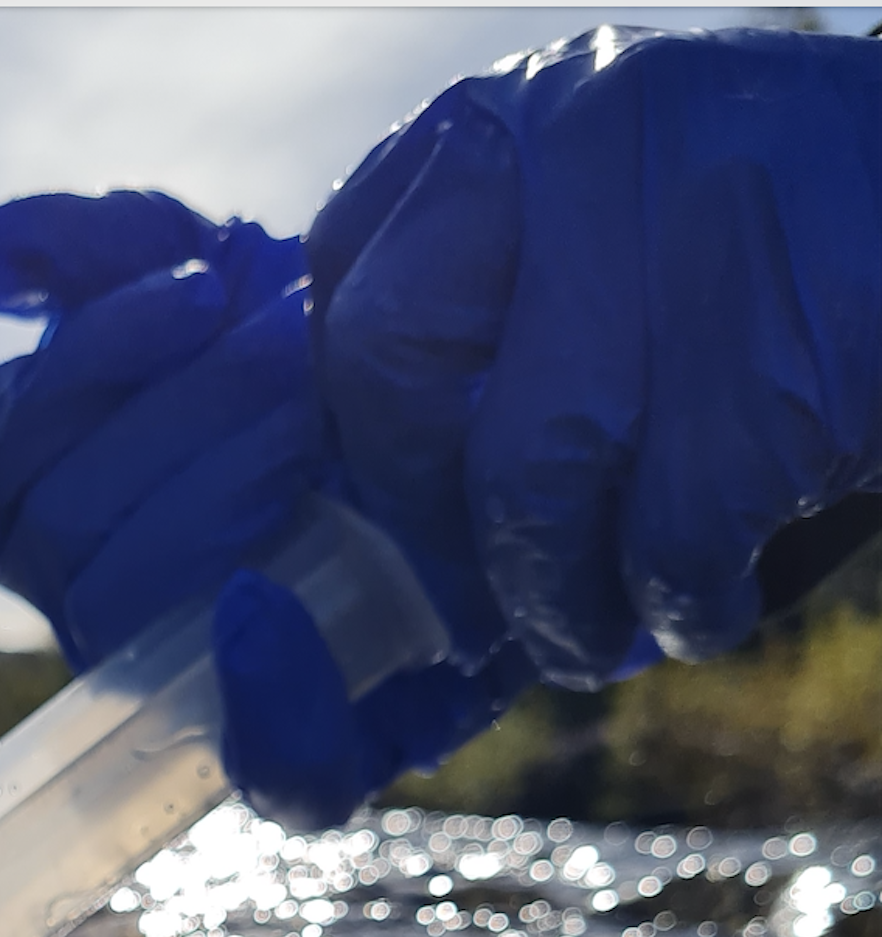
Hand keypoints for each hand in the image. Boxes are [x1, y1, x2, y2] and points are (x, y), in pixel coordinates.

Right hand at [0, 194, 533, 827]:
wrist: (472, 407)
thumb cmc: (309, 344)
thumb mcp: (196, 265)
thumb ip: (70, 252)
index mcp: (44, 513)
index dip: (68, 382)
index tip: (197, 288)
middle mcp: (89, 611)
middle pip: (57, 534)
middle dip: (178, 419)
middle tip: (293, 339)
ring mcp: (180, 689)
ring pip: (121, 615)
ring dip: (217, 491)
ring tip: (321, 394)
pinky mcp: (314, 759)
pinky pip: (275, 775)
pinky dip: (266, 696)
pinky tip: (268, 594)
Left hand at [308, 24, 881, 683]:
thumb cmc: (777, 275)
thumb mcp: (617, 239)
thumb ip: (489, 325)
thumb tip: (369, 533)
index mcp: (517, 114)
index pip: (347, 270)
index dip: (366, 418)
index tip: (420, 489)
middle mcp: (583, 131)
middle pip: (392, 366)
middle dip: (432, 510)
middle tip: (498, 575)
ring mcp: (690, 218)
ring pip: (529, 478)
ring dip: (559, 600)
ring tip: (600, 628)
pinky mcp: (785, 345)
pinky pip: (669, 536)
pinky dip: (683, 606)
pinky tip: (708, 600)